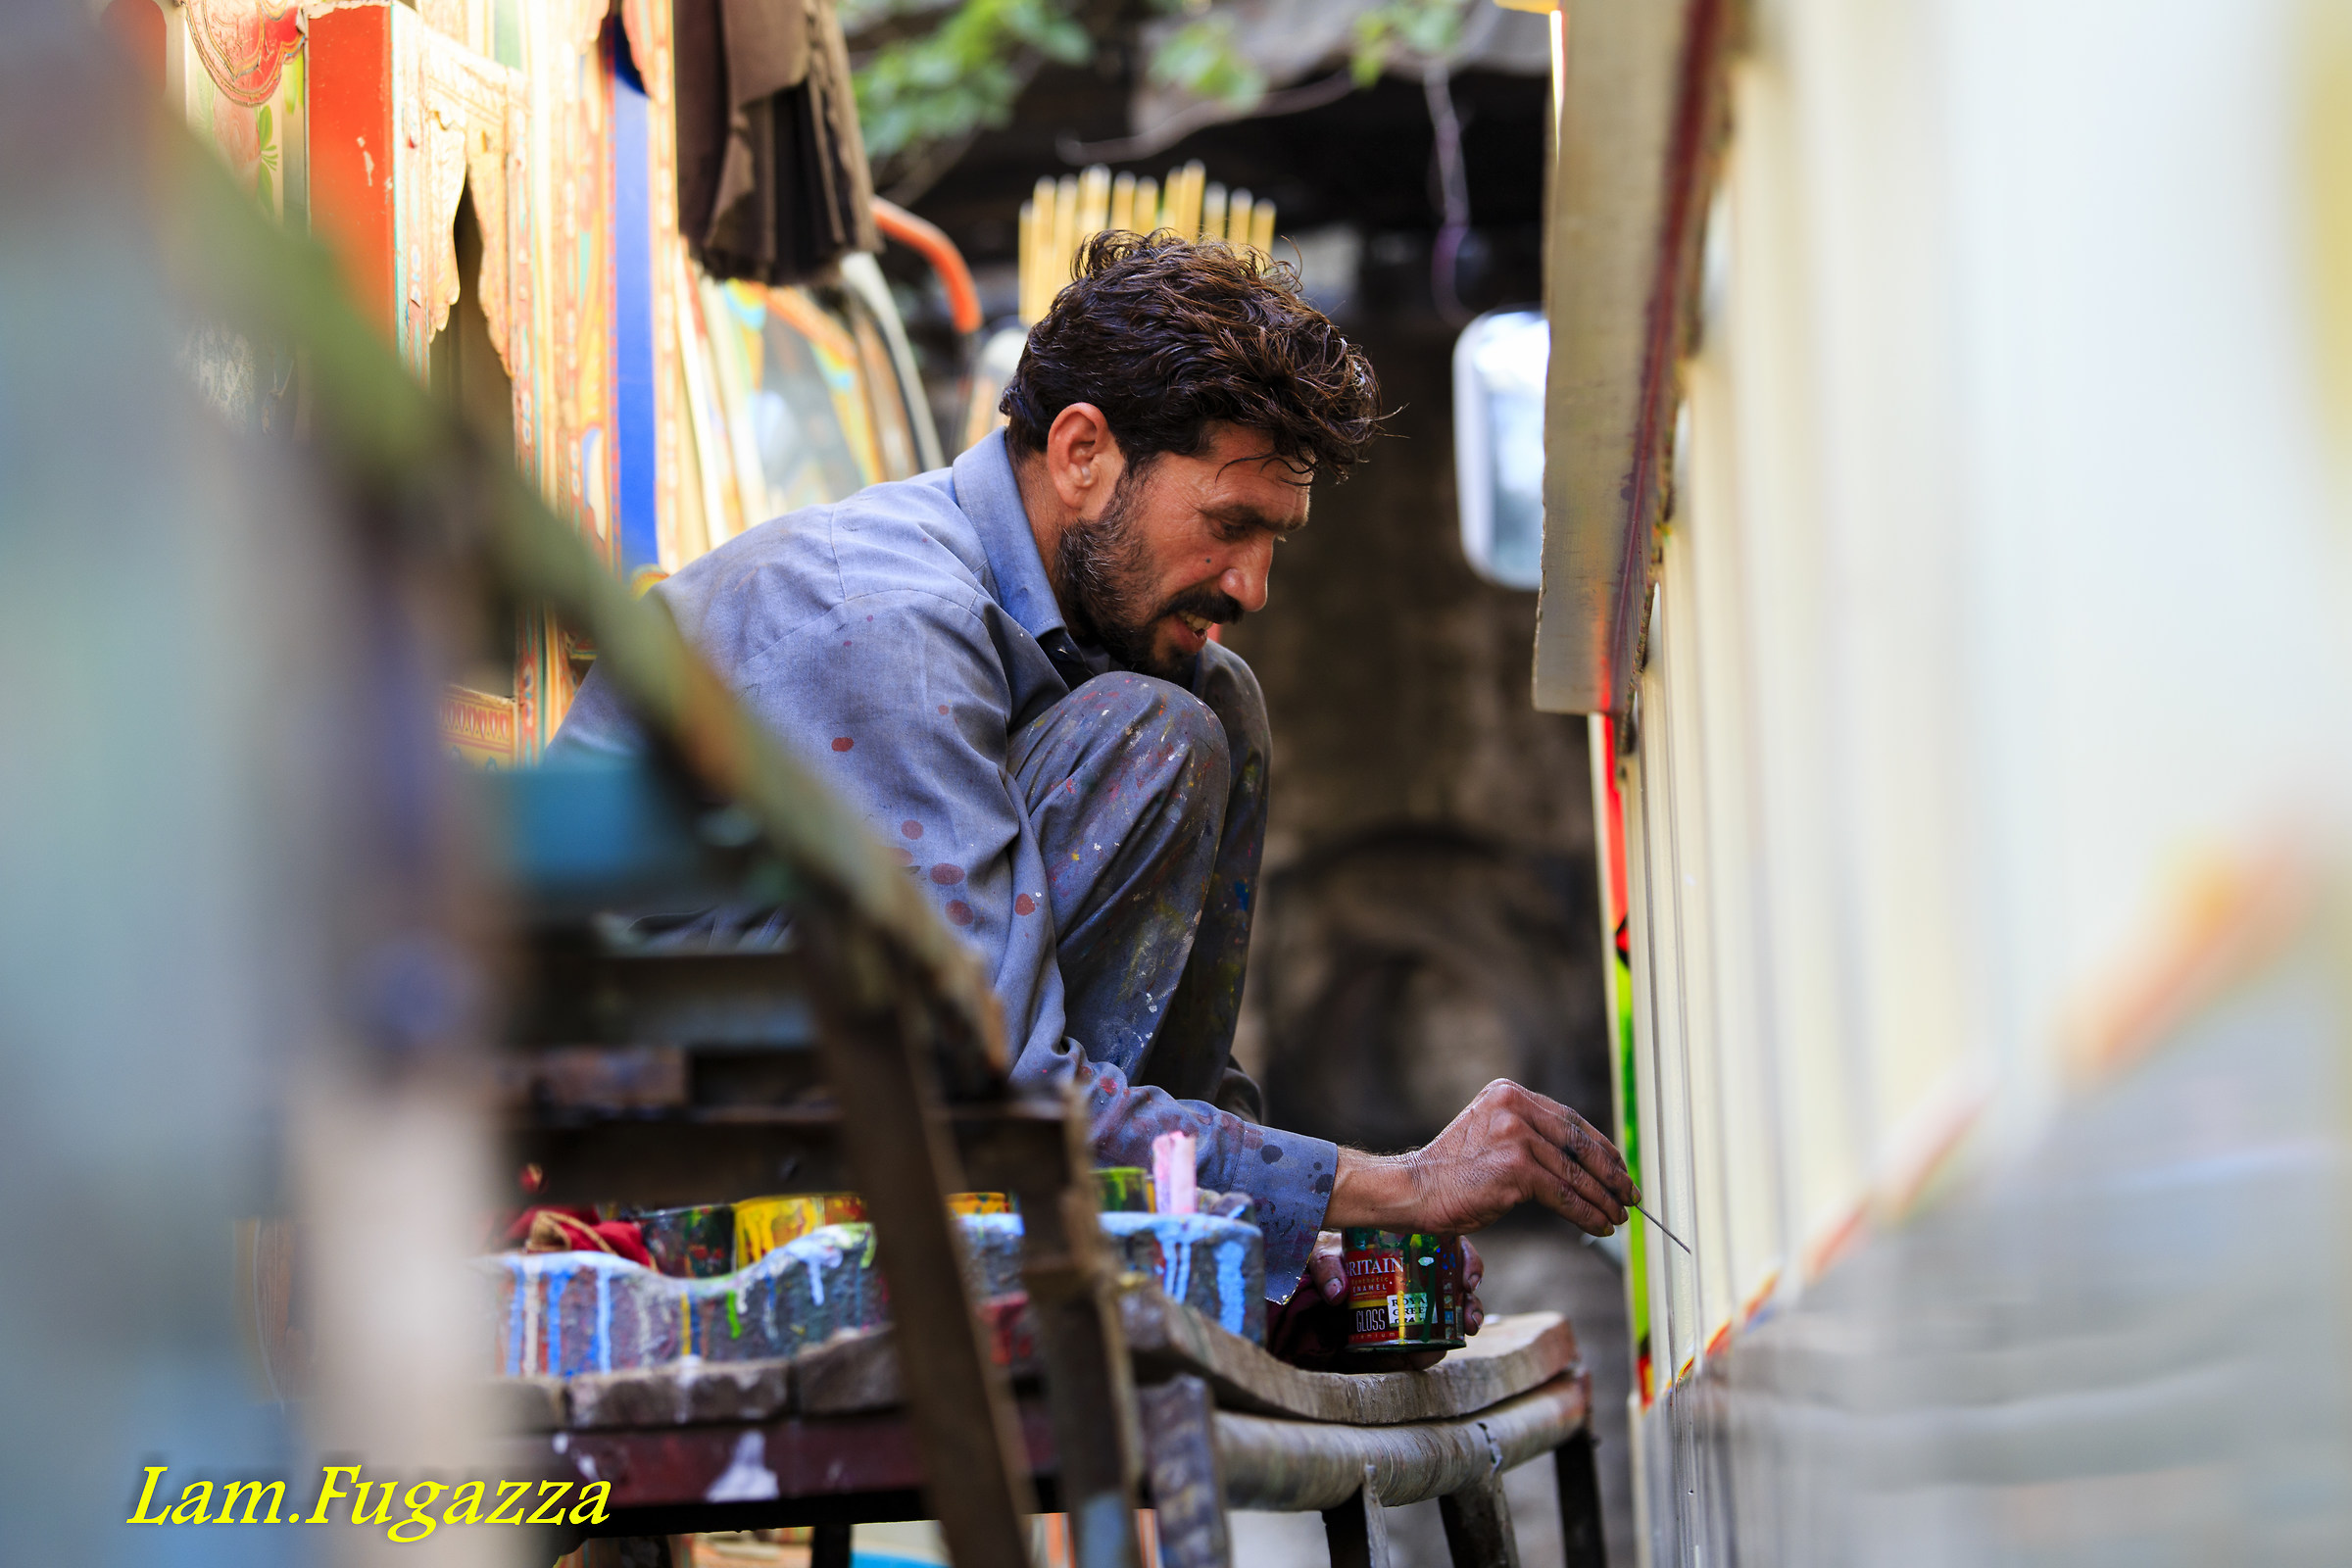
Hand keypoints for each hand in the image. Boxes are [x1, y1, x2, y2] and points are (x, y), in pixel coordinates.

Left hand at [1303, 1232, 1485, 1340]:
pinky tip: (1431, 1352)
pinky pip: (1425, 1339)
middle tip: (1470, 1317)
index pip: (1449, 1247)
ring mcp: (1413, 1303)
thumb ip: (1326, 1268)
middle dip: (1470, 1301)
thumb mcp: (1322, 1255)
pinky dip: (1433, 1347)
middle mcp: (1417, 1273)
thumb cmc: (1325, 1261)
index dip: (1466, 1262)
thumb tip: (1338, 1293)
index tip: (1469, 1281)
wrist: (1312, 1289)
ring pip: (1448, 1312)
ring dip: (1461, 1322)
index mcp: (1407, 1245)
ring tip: (1463, 1331)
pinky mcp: (1402, 1330)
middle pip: (1456, 1283)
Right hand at [1326, 1079, 1636, 1236]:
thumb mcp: (1491, 1137)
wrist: (1414, 1190)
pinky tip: (1599, 1224)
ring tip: (1619, 1216)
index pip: (1569, 1120)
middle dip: (1611, 1173)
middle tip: (1630, 1194)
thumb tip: (1580, 1161)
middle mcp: (1514, 1108)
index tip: (1620, 1168)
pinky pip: (1564, 1195)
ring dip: (1603, 1198)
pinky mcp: (1515, 1170)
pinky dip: (1587, 1213)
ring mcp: (1515, 1137)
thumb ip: (1529, 1136)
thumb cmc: (1452, 1173)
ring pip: (1575, 1172)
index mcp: (1509, 1094)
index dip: (1601, 1147)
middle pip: (1579, 1143)